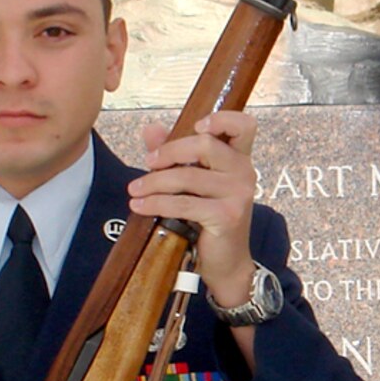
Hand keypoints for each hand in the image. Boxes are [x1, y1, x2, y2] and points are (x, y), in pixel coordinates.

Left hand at [131, 110, 260, 307]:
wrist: (226, 261)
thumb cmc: (210, 218)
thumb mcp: (193, 181)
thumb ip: (174, 153)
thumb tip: (150, 128)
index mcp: (239, 158)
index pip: (244, 125)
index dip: (222, 119)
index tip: (197, 126)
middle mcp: (244, 172)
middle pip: (204, 144)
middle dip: (168, 152)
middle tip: (148, 163)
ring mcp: (238, 194)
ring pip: (188, 177)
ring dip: (154, 183)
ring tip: (135, 190)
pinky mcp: (227, 215)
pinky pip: (184, 203)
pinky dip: (156, 203)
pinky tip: (140, 206)